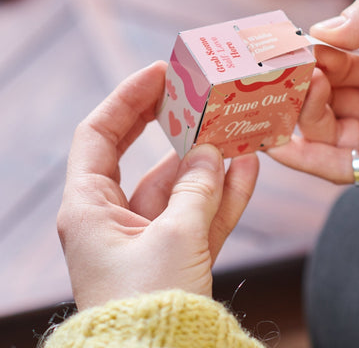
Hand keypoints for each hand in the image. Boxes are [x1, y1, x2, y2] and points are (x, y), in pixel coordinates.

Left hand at [57, 62, 258, 309]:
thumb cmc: (149, 304)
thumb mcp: (175, 237)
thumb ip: (197, 188)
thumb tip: (212, 152)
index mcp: (91, 208)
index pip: (100, 135)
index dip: (127, 99)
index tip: (158, 74)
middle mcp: (113, 218)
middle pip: (138, 155)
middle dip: (167, 124)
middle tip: (192, 94)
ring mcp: (147, 235)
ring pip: (178, 185)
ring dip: (206, 161)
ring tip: (232, 130)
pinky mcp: (175, 253)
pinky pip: (200, 214)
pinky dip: (222, 194)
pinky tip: (247, 168)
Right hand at [269, 0, 358, 193]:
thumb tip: (320, 31)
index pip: (337, 59)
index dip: (312, 54)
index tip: (285, 49)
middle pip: (326, 95)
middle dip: (301, 86)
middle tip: (275, 79)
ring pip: (325, 130)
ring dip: (301, 117)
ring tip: (285, 103)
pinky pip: (337, 167)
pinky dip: (305, 160)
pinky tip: (277, 147)